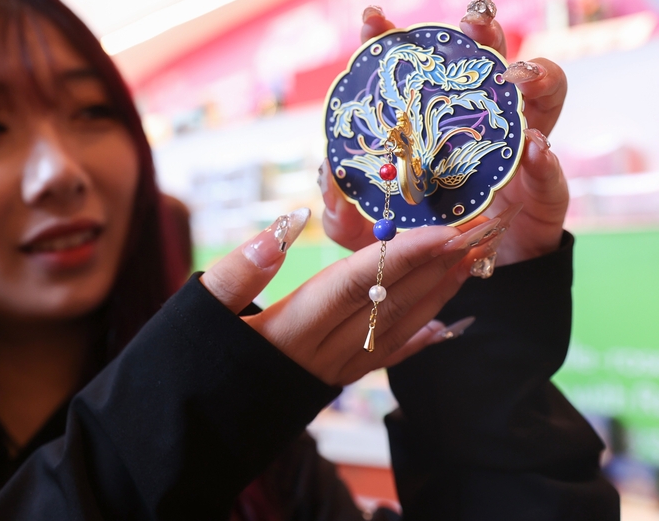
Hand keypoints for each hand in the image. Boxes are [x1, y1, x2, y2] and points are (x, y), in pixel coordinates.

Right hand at [199, 209, 500, 384]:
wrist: (185, 434)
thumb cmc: (182, 367)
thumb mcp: (197, 312)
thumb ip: (240, 270)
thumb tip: (285, 223)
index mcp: (289, 332)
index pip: (358, 285)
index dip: (402, 256)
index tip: (442, 230)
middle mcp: (320, 355)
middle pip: (388, 305)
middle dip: (435, 267)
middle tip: (476, 232)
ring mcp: (329, 373)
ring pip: (395, 331)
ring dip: (436, 295)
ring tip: (468, 262)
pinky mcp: (329, 383)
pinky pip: (384, 359)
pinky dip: (418, 339)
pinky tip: (444, 326)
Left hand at [320, 2, 568, 265]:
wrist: (459, 289)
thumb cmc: (412, 247)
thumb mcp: (364, 234)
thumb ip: (341, 211)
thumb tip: (326, 172)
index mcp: (435, 124)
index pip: (418, 70)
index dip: (396, 41)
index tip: (373, 20)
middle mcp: (482, 127)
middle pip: (489, 66)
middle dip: (483, 34)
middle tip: (472, 19)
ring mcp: (518, 158)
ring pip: (542, 100)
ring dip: (535, 77)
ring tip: (516, 74)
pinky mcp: (542, 199)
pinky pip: (552, 178)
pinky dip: (546, 163)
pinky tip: (535, 148)